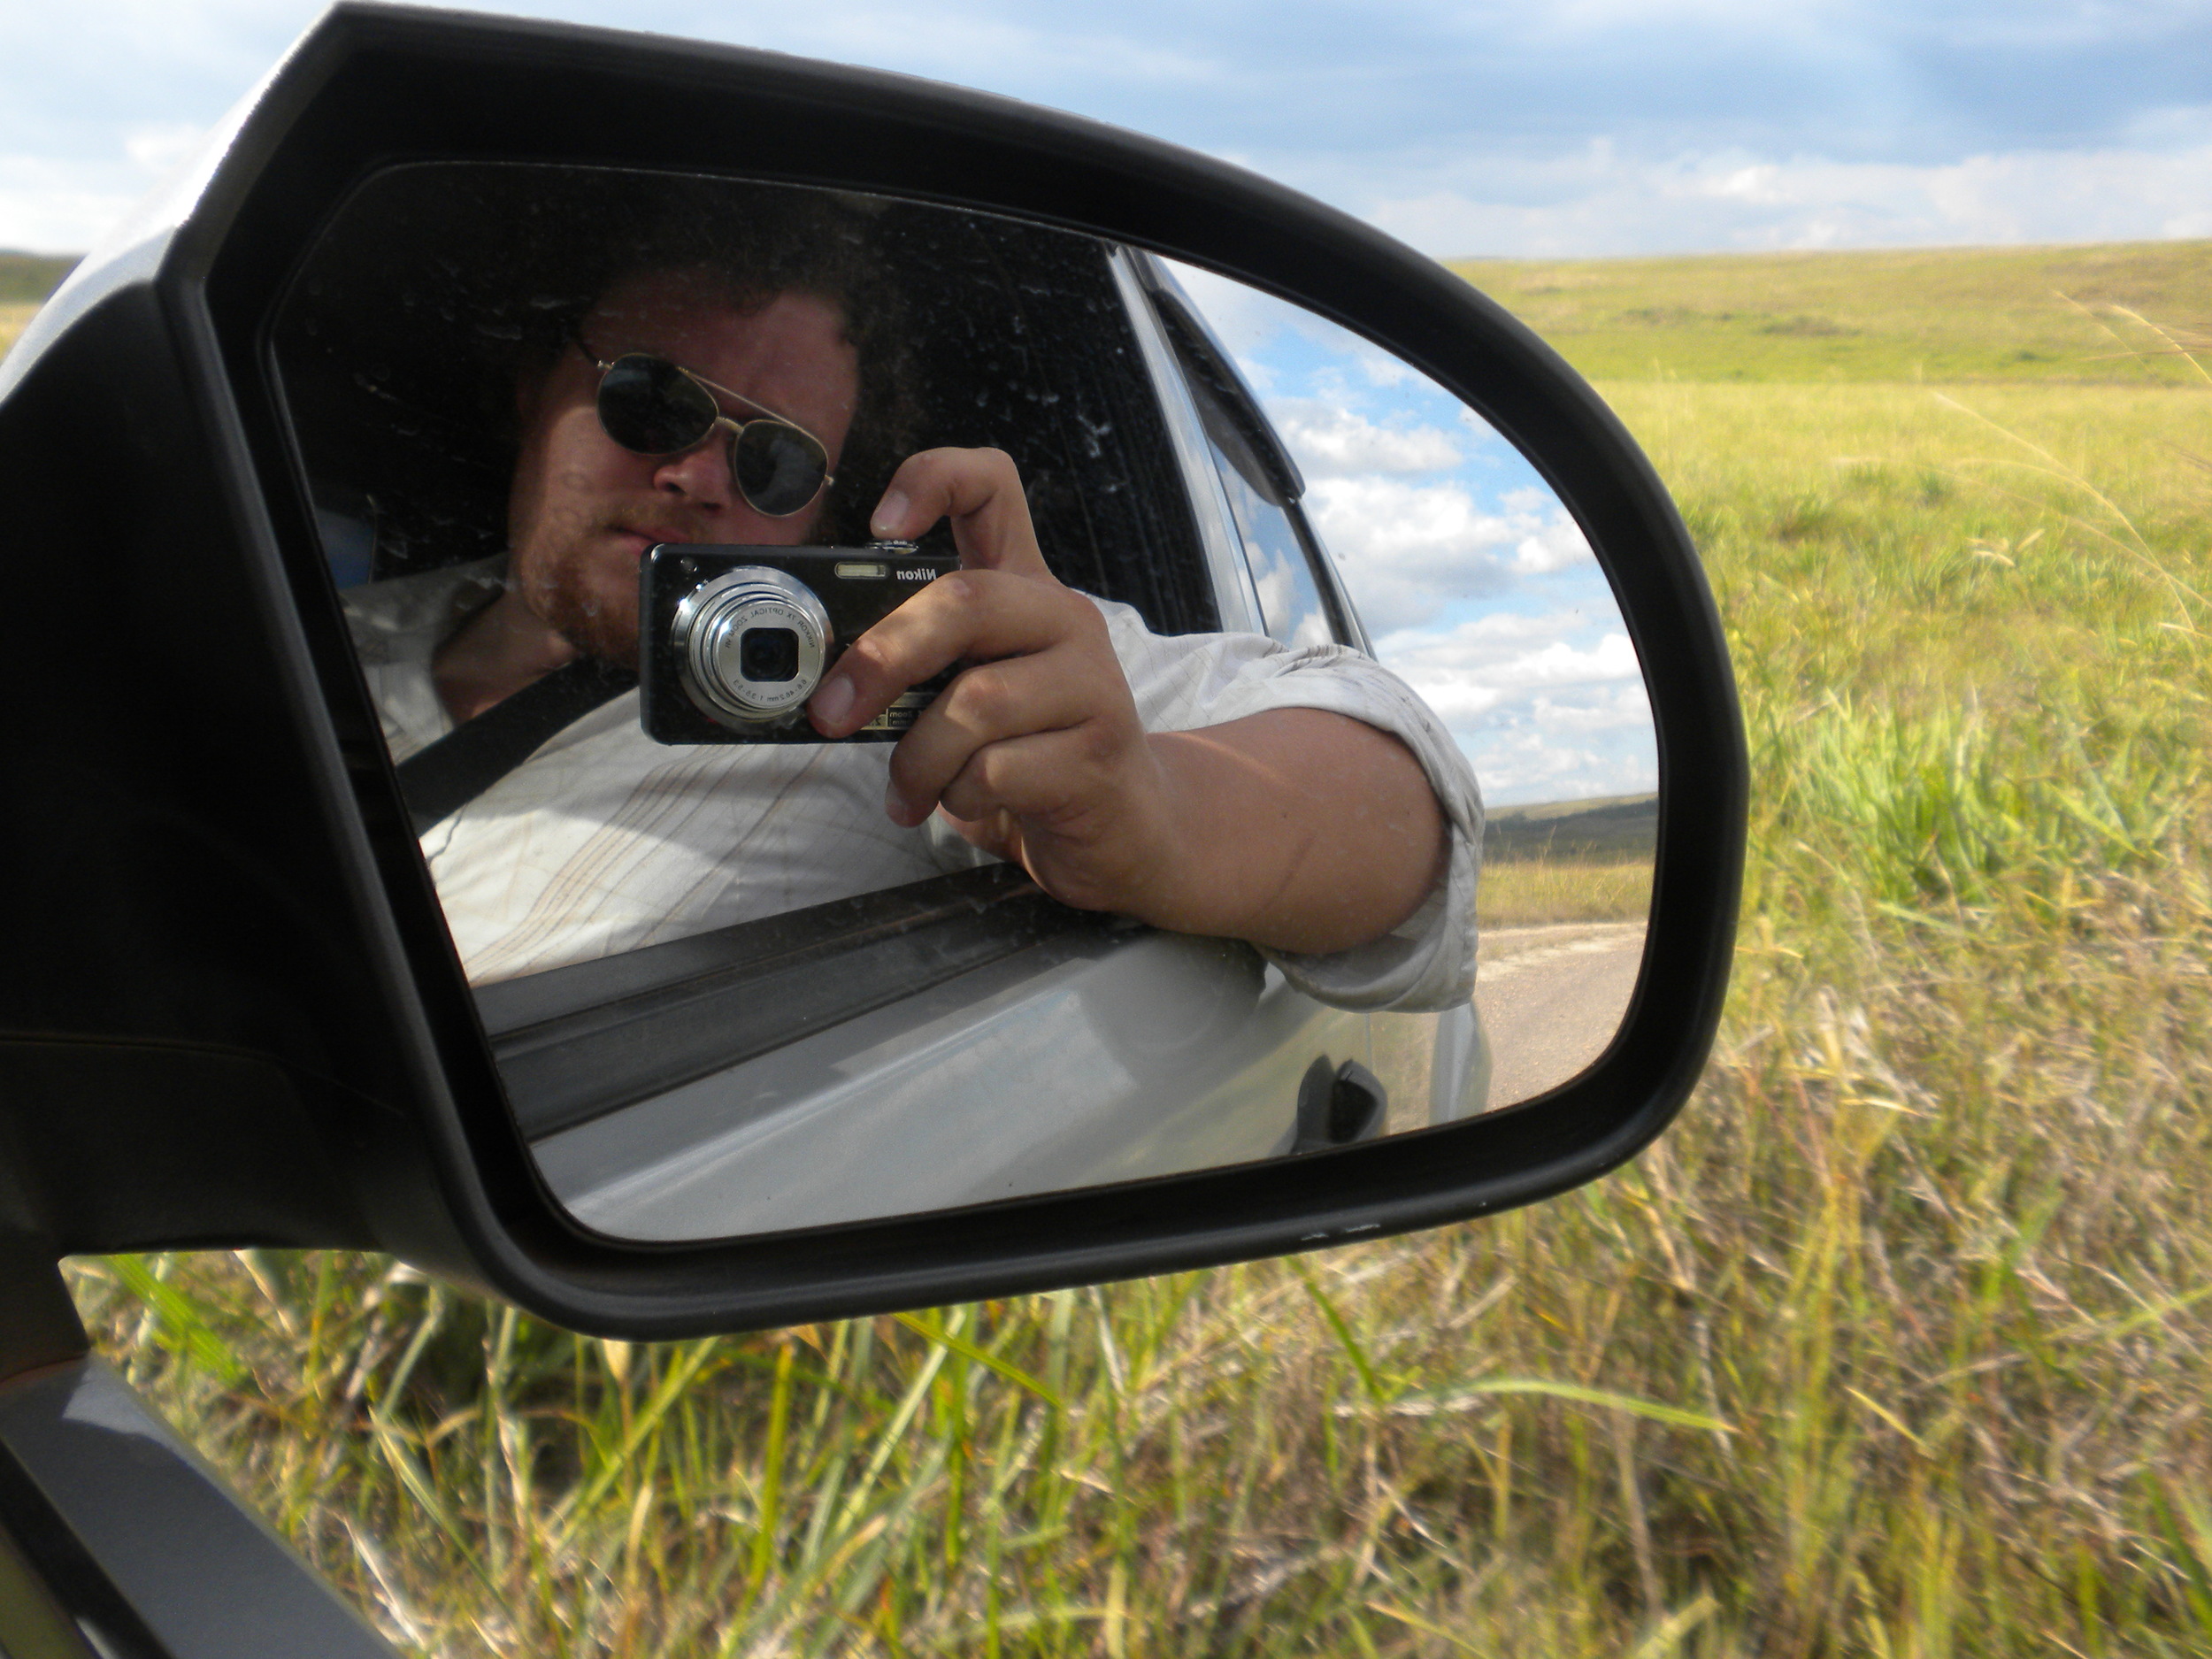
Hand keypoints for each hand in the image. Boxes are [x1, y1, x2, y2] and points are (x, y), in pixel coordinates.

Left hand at [806, 447, 1446, 952]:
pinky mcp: (1098, 756)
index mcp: (1025, 588)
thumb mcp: (972, 689)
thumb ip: (917, 666)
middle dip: (881, 660)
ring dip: (917, 759)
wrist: (1125, 827)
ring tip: (907, 792)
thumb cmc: (1028, 752)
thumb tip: (827, 679)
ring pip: (974, 703)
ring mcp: (1091, 686)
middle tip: (833, 712)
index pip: (991, 487)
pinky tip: (966, 803)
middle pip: (965, 601)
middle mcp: (1064, 620)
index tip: (881, 527)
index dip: (932, 481)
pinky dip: (959, 796)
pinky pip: (996, 769)